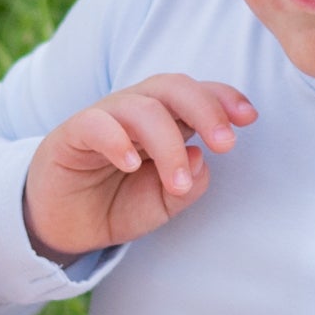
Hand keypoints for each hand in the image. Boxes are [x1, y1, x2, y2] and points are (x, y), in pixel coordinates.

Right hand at [22, 74, 255, 261]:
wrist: (64, 227)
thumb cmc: (117, 204)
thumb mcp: (163, 204)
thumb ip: (188, 186)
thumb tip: (201, 158)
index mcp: (164, 120)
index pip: (196, 94)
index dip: (223, 98)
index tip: (249, 118)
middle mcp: (136, 112)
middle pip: (173, 87)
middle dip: (205, 109)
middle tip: (226, 144)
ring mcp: (103, 119)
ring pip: (140, 107)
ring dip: (167, 142)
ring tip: (176, 182)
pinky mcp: (71, 134)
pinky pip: (95, 123)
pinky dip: (116, 139)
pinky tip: (130, 165)